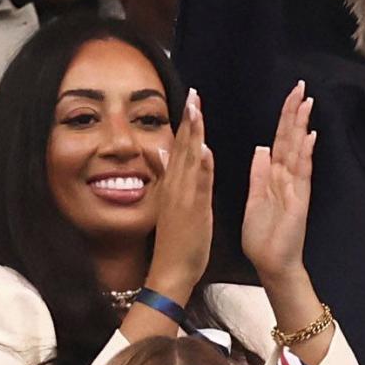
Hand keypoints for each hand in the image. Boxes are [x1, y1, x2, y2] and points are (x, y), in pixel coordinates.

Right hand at [146, 89, 213, 301]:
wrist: (170, 271)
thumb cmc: (176, 240)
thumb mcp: (170, 202)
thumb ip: (167, 175)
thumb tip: (158, 151)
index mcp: (174, 184)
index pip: (179, 147)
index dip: (185, 123)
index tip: (191, 100)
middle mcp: (176, 186)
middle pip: (182, 147)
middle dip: (189, 120)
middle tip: (193, 93)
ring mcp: (183, 198)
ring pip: (189, 160)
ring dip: (193, 134)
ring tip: (196, 110)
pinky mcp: (192, 211)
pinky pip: (199, 186)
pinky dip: (202, 167)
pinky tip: (205, 150)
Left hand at [242, 81, 315, 283]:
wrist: (271, 263)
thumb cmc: (262, 237)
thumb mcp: (254, 199)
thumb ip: (259, 174)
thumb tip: (261, 148)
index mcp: (273, 177)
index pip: (279, 141)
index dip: (283, 119)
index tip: (290, 97)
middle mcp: (287, 178)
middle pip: (291, 140)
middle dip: (295, 113)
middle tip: (301, 87)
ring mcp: (295, 188)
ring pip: (297, 150)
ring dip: (301, 126)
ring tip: (306, 102)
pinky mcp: (299, 200)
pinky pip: (301, 173)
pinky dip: (305, 154)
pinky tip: (309, 136)